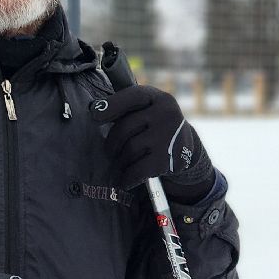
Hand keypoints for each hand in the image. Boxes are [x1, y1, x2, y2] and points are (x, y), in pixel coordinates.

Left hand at [92, 85, 213, 196]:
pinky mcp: (167, 159)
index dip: (111, 105)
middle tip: (109, 151)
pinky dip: (127, 177)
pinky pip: (137, 170)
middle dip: (112, 142)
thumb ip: (125, 106)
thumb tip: (94, 110)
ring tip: (120, 163)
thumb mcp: (146, 108)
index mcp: (157, 98)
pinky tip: (124, 181)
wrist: (185, 146)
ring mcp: (168, 137)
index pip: (132, 96)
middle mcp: (166, 113)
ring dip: (120, 160)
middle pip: (125, 128)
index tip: (93, 115)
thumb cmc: (154, 124)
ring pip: (129, 150)